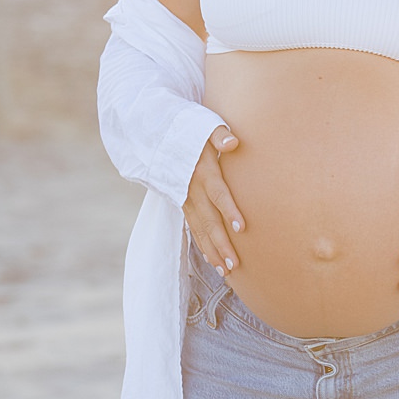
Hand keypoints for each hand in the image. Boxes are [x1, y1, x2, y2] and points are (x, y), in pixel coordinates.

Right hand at [182, 125, 243, 271]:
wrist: (157, 135)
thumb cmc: (188, 130)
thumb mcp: (203, 126)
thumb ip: (219, 135)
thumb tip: (233, 142)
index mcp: (201, 171)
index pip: (218, 194)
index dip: (229, 210)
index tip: (242, 228)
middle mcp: (191, 190)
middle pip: (209, 220)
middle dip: (221, 243)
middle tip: (235, 264)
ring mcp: (185, 200)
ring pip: (199, 230)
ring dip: (212, 251)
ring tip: (226, 271)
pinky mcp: (182, 205)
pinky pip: (193, 228)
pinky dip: (202, 245)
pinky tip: (213, 261)